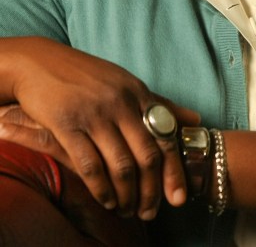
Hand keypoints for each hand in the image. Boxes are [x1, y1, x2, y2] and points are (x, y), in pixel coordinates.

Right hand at [3, 37, 199, 219]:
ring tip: (126, 210)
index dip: (174, 171)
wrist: (40, 62)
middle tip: (148, 212)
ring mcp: (94, 113)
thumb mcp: (126, 83)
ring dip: (126, 195)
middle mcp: (121, 102)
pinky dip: (100, 189)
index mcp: (138, 92)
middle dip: (151, 190)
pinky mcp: (67, 124)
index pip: (166, 137)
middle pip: (147, 155)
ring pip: (121, 165)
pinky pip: (90, 165)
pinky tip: (105, 200)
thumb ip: (159, 104)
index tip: (178, 198)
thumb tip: (195, 119)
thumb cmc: (86, 76)